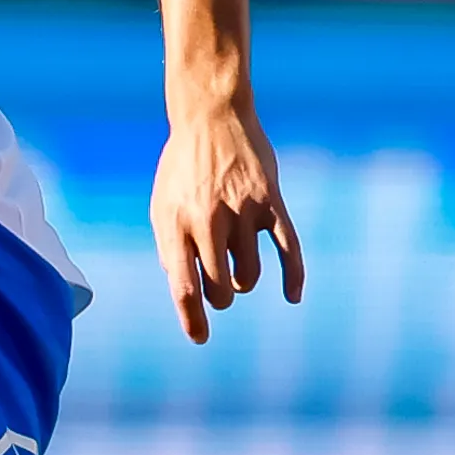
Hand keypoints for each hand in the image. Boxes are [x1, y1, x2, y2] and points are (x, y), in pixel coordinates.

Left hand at [153, 94, 304, 343]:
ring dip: (246, 281)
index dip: (192, 319)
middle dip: (221, 296)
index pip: (184, 287)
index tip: (200, 338)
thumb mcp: (162, 205)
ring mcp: (242, 212)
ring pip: (251, 276)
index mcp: (175, 224)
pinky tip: (292, 296)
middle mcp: (208, 221)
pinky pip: (289, 250)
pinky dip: (293, 277)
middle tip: (220, 286)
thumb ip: (170, 247)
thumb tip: (185, 288)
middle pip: (222, 289)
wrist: (210, 117)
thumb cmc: (182, 167)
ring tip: (238, 268)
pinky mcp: (271, 203)